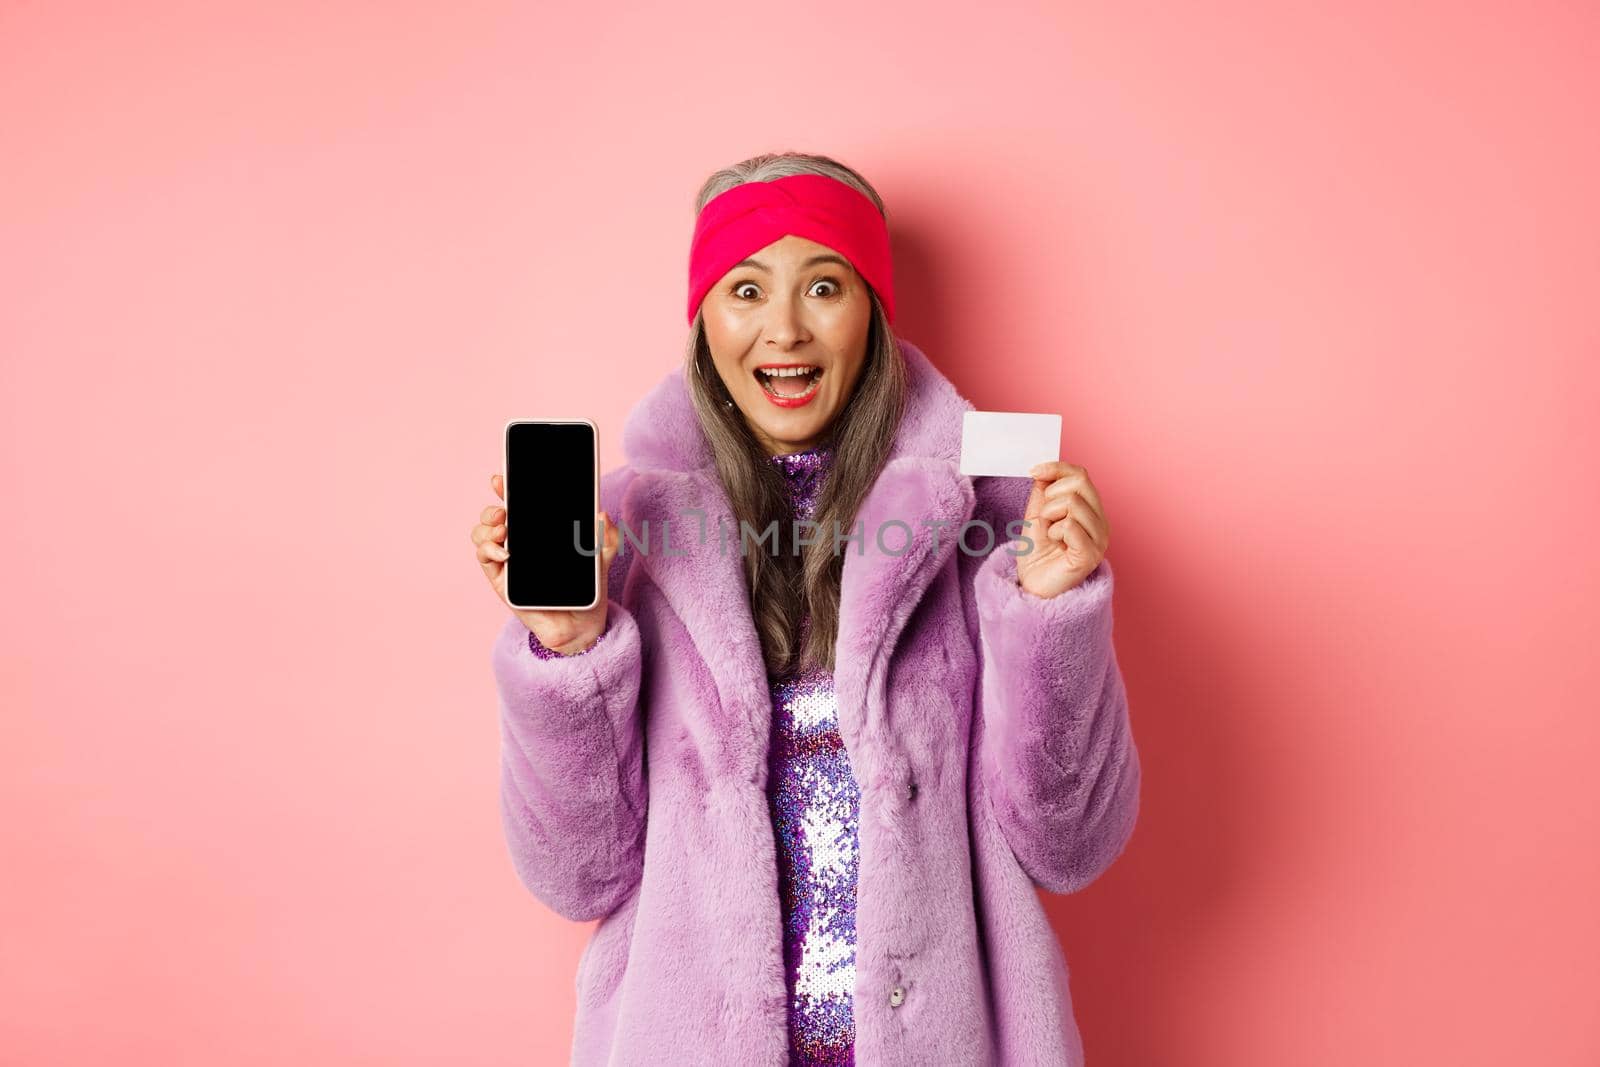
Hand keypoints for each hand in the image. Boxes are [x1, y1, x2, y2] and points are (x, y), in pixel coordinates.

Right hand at [473, 473, 618, 653]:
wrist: (581, 625)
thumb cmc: (587, 589)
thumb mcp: (603, 559)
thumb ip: (606, 537)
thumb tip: (602, 514)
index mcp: (539, 532)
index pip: (519, 504)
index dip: (506, 489)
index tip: (501, 479)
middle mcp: (519, 542)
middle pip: (494, 516)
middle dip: (492, 507)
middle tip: (504, 509)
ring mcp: (507, 561)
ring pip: (483, 534)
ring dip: (486, 527)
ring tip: (503, 529)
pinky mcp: (501, 580)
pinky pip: (484, 559)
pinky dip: (488, 550)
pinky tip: (503, 553)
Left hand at [1012, 461, 1111, 598]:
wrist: (1033, 588)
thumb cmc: (1038, 556)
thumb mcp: (1036, 516)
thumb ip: (1042, 493)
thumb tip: (1044, 471)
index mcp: (1090, 511)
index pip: (1081, 475)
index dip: (1057, 468)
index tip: (1034, 471)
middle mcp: (1101, 522)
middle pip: (1080, 483)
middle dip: (1052, 494)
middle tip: (1044, 516)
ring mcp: (1100, 539)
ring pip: (1074, 503)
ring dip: (1050, 515)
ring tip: (1049, 533)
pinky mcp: (1091, 554)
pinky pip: (1071, 525)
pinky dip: (1055, 531)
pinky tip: (1055, 544)